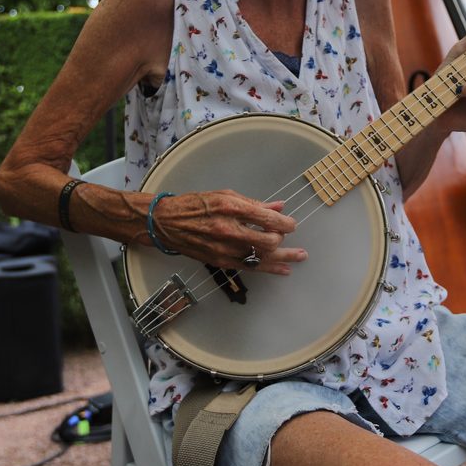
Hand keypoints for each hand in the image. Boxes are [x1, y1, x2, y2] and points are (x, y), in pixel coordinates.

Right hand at [149, 189, 306, 275]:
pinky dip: (268, 269)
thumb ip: (253, 203)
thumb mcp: (224, 195)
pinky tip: (282, 269)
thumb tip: (278, 206)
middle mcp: (228, 230)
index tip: (291, 224)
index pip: (266, 218)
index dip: (284, 223)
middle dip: (282, 240)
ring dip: (283, 258)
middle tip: (287, 235)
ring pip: (261, 258)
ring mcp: (223, 249)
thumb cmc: (195, 205)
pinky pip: (249, 267)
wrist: (166, 223)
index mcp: (230, 208)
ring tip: (300, 257)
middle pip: (267, 242)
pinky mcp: (220, 262)